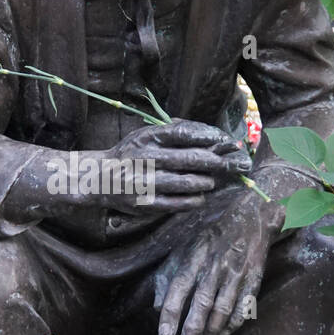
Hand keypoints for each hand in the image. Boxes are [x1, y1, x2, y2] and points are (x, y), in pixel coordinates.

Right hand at [99, 119, 242, 214]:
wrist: (101, 178)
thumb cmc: (132, 153)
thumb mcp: (145, 135)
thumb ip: (174, 131)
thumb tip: (209, 133)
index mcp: (147, 137)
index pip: (184, 134)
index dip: (209, 137)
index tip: (226, 141)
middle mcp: (145, 157)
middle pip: (189, 159)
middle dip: (217, 161)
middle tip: (232, 164)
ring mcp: (145, 182)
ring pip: (187, 182)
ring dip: (206, 182)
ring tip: (211, 181)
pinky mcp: (145, 203)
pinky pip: (178, 203)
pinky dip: (194, 200)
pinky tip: (199, 197)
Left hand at [154, 192, 281, 334]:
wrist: (251, 217)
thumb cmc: (212, 236)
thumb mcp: (186, 248)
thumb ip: (169, 274)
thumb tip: (157, 305)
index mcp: (195, 256)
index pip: (179, 286)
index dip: (171, 311)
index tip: (165, 333)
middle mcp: (215, 264)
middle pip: (202, 302)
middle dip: (192, 329)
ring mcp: (236, 271)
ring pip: (223, 306)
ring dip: (212, 328)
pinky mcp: (254, 277)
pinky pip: (244, 304)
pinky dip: (235, 321)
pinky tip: (224, 332)